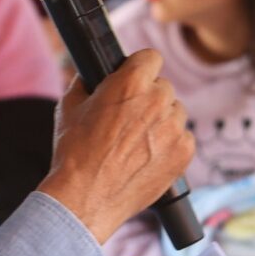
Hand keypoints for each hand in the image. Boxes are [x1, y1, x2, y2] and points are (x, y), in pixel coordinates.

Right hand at [36, 50, 195, 244]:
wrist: (85, 198)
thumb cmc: (74, 153)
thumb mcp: (69, 107)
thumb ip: (86, 83)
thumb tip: (91, 75)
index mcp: (130, 83)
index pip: (151, 57)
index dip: (140, 68)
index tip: (134, 80)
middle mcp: (157, 100)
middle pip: (163, 87)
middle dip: (148, 99)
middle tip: (129, 120)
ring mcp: (174, 127)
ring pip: (175, 113)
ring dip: (162, 122)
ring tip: (137, 143)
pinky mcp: (184, 152)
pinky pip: (183, 138)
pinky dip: (170, 146)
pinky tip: (149, 157)